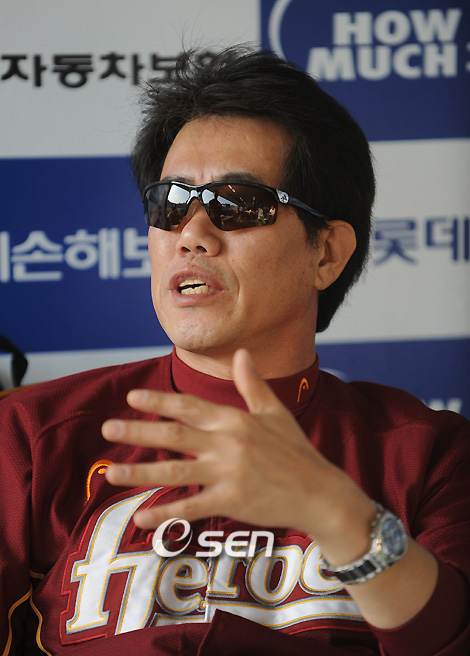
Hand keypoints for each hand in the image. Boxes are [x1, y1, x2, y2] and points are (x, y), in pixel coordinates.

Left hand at [102, 349, 371, 550]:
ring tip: (111, 472)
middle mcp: (228, 443)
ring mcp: (228, 473)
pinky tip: (141, 517)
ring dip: (140, 471)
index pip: (189, 406)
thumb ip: (253, 384)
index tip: (132, 397)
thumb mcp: (275, 412)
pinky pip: (191, 507)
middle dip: (137, 431)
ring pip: (175, 471)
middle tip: (107, 428)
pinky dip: (165, 513)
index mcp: (235, 419)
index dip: (159, 401)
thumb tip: (242, 353)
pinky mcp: (232, 501)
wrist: (320, 492)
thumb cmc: (296, 451)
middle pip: (173, 434)